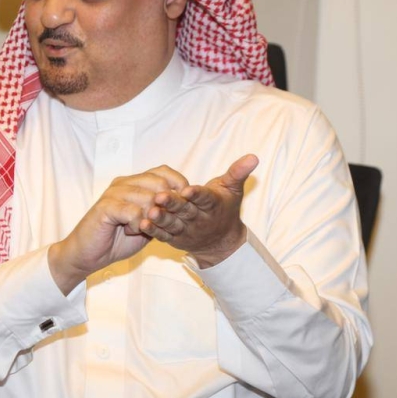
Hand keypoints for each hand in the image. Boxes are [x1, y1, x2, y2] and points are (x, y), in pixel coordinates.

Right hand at [48, 166, 189, 293]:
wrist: (89, 255)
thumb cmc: (117, 239)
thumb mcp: (147, 224)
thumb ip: (161, 212)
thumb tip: (185, 205)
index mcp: (134, 183)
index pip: (163, 171)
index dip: (179, 185)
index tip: (184, 204)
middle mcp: (124, 183)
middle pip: (159, 182)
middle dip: (168, 205)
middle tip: (163, 222)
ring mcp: (114, 193)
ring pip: (149, 197)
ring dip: (152, 218)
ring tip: (143, 228)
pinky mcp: (106, 207)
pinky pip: (134, 212)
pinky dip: (138, 224)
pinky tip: (132, 231)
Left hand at [139, 154, 258, 268]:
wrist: (221, 241)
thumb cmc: (224, 208)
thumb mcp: (233, 189)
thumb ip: (238, 172)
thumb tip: (253, 156)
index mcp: (213, 205)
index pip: (205, 198)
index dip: (197, 194)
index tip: (188, 189)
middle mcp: (199, 219)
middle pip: (186, 211)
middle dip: (173, 204)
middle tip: (161, 196)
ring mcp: (186, 230)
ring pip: (173, 224)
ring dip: (161, 219)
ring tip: (150, 211)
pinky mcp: (175, 238)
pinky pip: (164, 235)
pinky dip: (154, 231)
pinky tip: (143, 224)